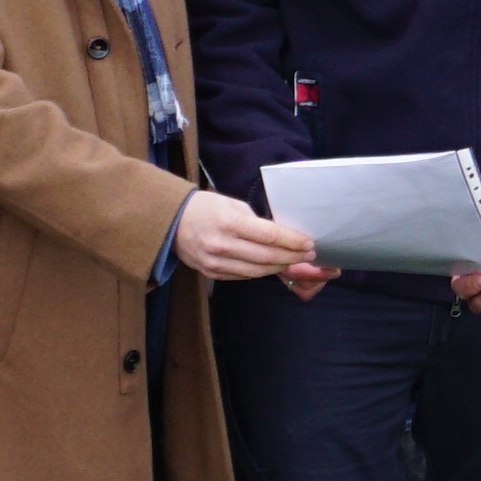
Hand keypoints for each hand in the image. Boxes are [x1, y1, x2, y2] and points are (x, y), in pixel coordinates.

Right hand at [174, 185, 318, 282]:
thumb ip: (256, 221)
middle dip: (292, 256)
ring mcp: (216, 262)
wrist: (171, 221)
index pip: (270, 236)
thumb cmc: (205, 207)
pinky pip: (243, 276)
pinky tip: (273, 266)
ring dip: (280, 267)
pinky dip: (261, 272)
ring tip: (295, 261)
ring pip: (257, 271)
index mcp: (230, 223)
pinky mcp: (212, 273)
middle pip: (267, 256)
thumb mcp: (232, 204)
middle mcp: (222, 245)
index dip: (293, 241)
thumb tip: (282, 234)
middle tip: (309, 254)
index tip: (309, 243)